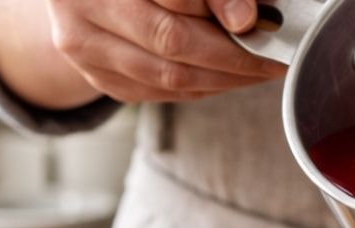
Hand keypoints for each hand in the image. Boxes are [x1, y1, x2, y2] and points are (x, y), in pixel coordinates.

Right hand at [46, 0, 285, 102]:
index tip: (262, 23)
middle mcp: (84, 13)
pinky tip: (223, 77)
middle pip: (171, 43)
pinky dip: (197, 88)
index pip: (175, 0)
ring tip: (255, 69)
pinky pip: (157, 92)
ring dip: (221, 79)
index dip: (222, 11)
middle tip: (270, 57)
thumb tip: (245, 18)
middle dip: (231, 56)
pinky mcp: (96, 78)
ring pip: (166, 77)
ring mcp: (84, 50)